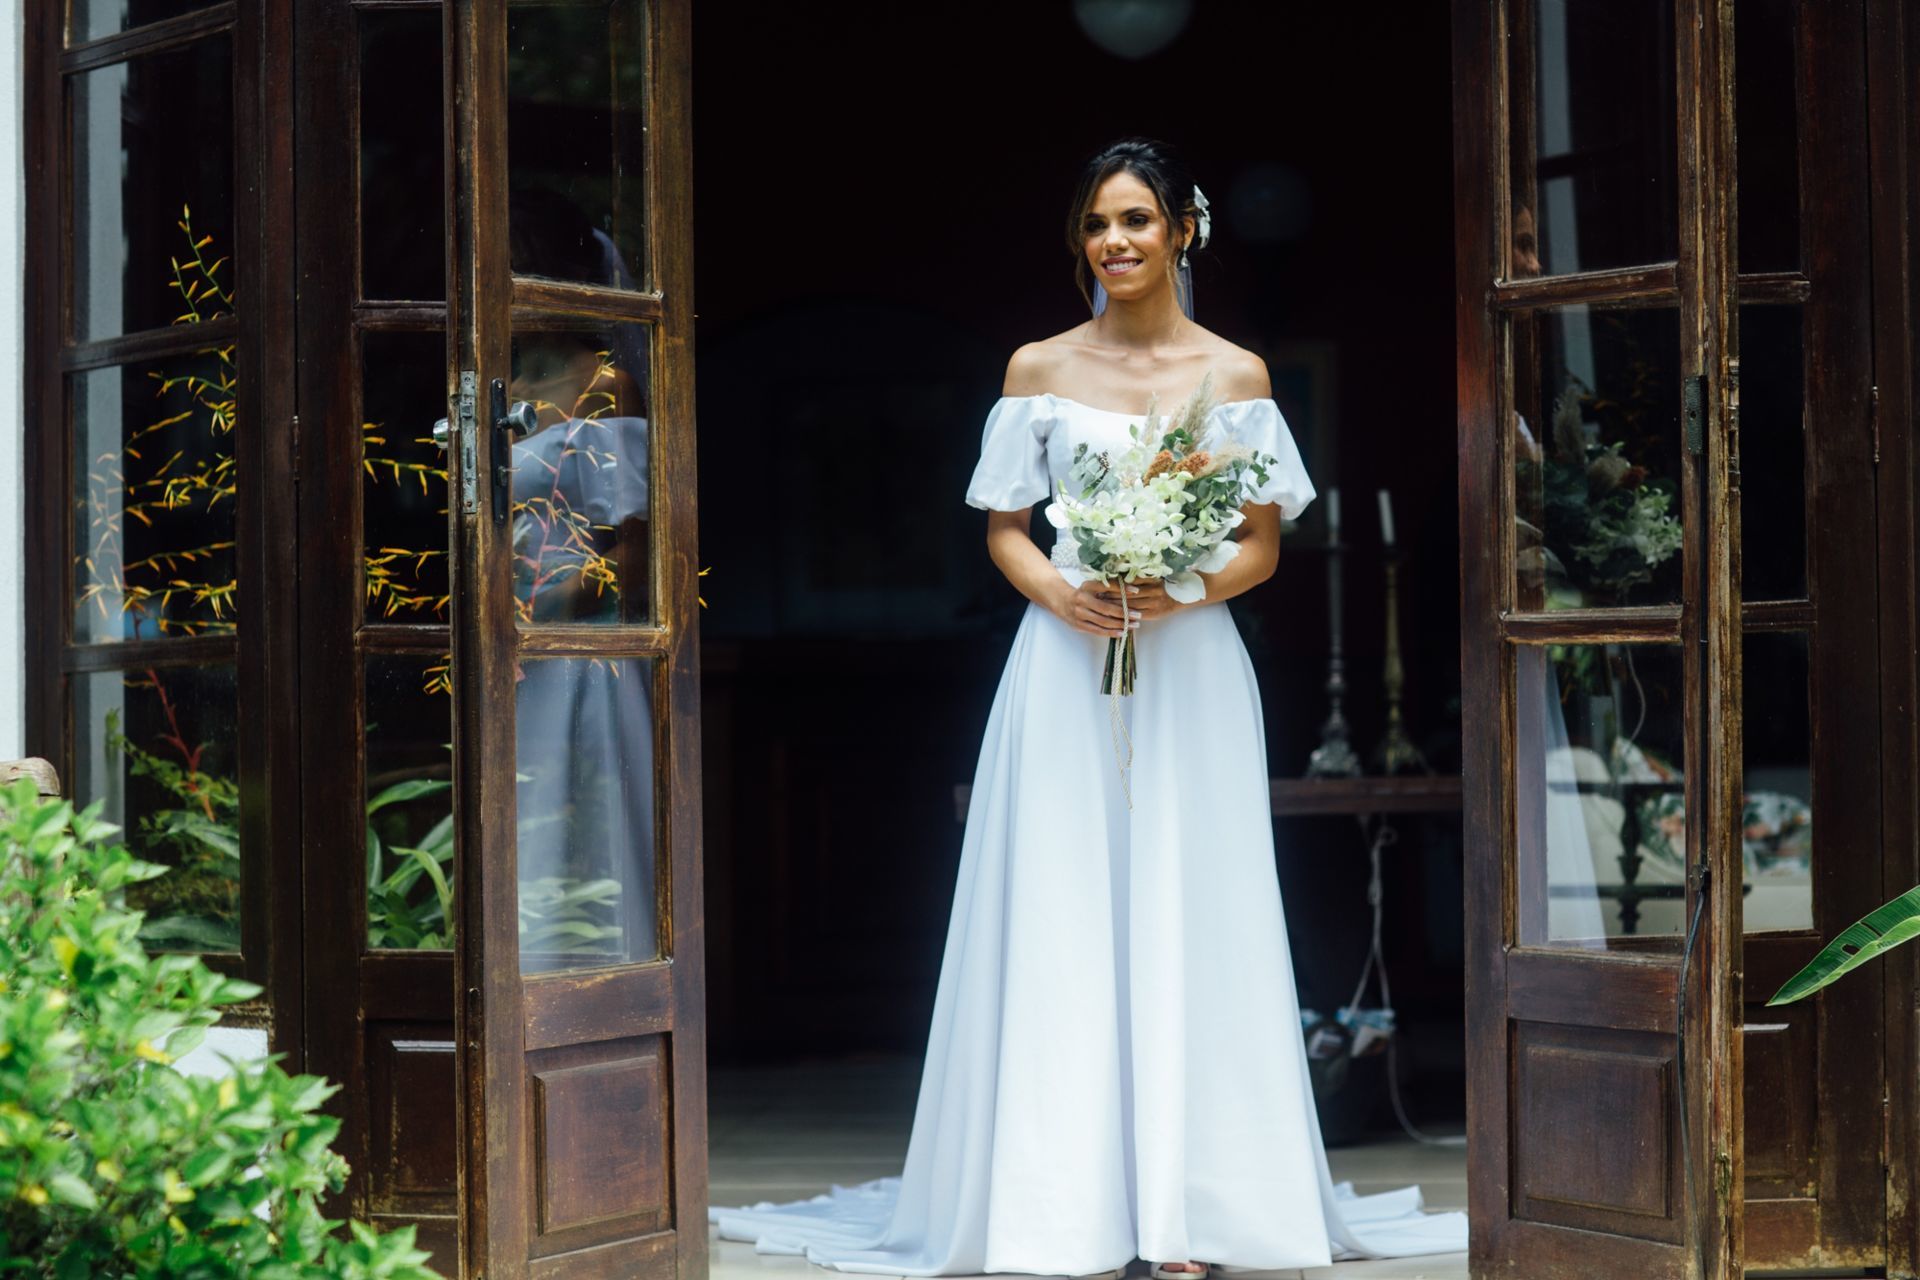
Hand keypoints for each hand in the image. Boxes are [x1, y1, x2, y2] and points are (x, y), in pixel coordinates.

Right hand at [1054, 578, 1183, 636]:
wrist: (1061, 601)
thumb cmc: (1083, 593)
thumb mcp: (1093, 586)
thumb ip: (1109, 586)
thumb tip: (1132, 589)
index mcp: (1087, 586)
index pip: (1107, 586)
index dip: (1122, 589)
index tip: (1137, 591)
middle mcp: (1082, 599)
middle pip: (1106, 608)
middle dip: (1124, 612)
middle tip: (1138, 615)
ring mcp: (1079, 613)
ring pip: (1103, 621)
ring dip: (1120, 624)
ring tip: (1134, 625)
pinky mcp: (1079, 625)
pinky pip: (1097, 630)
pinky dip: (1111, 632)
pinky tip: (1122, 633)